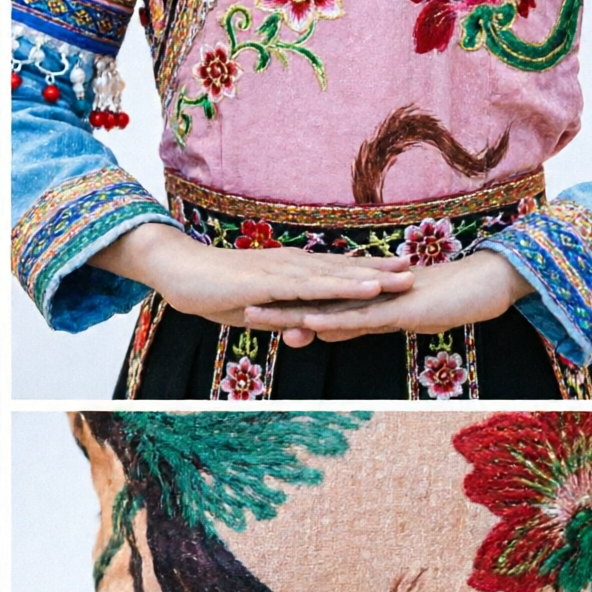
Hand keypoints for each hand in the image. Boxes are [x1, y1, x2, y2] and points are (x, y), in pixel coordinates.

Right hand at [98, 221, 414, 328]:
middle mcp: (290, 265)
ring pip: (336, 275)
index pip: (330, 271)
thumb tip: (293, 326)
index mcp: (285, 270)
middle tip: (416, 269)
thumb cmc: (206, 288)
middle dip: (379, 269)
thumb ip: (275, 315)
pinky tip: (368, 286)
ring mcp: (283, 270)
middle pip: (342, 268)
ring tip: (404, 279)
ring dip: (372, 277)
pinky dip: (345, 286)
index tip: (393, 270)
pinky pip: (315, 286)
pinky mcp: (272, 281)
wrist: (176, 270)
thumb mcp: (248, 307)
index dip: (362, 270)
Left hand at [243, 250, 531, 344]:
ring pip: (326, 308)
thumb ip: (358, 323)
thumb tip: (325, 331)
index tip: (241, 304)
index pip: (310, 301)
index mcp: (357, 297)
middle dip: (268, 305)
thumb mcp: (390, 319)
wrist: (488, 283)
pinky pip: (361, 317)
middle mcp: (362, 295)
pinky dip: (334, 320)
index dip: (276, 303)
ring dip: (289, 312)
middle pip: (306, 301)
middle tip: (228, 306)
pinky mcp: (398, 310)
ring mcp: (378, 301)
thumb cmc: (443, 300)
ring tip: (252, 314)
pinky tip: (309, 323)